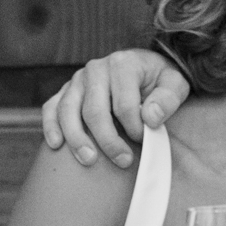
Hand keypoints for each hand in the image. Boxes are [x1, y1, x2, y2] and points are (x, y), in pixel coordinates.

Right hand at [40, 50, 191, 166]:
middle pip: (94, 110)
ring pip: (68, 110)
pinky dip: (51, 126)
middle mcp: (96, 69)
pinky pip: (52, 107)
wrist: (145, 67)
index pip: (124, 104)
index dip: (134, 127)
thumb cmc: (158, 79)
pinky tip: (55, 145)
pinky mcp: (67, 90)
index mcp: (123, 64)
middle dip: (107, 140)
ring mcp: (78, 79)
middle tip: (122, 161)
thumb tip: (150, 118)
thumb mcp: (175, 83)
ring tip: (89, 160)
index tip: (144, 140)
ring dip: (76, 138)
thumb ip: (167, 99)